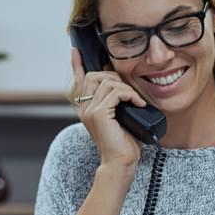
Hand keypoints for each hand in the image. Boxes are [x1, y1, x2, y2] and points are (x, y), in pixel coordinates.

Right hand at [71, 48, 145, 168]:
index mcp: (86, 108)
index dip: (77, 65)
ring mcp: (90, 111)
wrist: (120, 162)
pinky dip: (130, 95)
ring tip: (135, 100)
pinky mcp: (99, 114)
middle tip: (128, 91)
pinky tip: (138, 104)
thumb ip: (116, 102)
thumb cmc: (123, 143)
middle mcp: (84, 108)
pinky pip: (115, 92)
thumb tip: (124, 86)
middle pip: (94, 75)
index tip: (76, 51)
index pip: (79, 81)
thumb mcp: (120, 117)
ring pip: (107, 82)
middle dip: (114, 76)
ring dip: (126, 88)